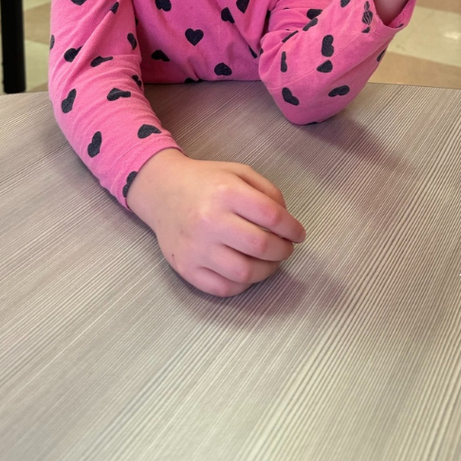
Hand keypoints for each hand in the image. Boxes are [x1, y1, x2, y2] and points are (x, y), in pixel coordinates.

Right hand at [126, 149, 305, 297]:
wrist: (162, 191)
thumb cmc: (205, 181)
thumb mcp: (239, 172)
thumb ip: (268, 192)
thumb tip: (286, 222)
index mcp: (226, 192)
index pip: (270, 215)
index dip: (292, 228)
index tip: (298, 234)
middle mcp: (210, 220)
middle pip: (260, 245)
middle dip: (283, 250)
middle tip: (286, 248)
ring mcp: (196, 247)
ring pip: (244, 272)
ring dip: (267, 271)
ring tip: (270, 262)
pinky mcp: (186, 268)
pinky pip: (223, 287)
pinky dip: (242, 284)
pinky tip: (247, 271)